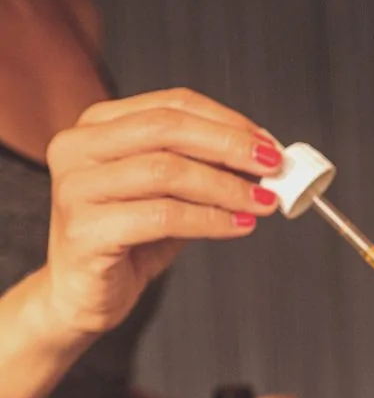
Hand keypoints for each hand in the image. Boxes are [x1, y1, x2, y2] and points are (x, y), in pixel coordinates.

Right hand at [44, 88, 284, 334]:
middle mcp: (79, 147)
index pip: (172, 104)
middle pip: (167, 129)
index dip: (227, 121)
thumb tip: (261, 159)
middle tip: (273, 167)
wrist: (84, 293)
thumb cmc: (128, 239)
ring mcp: (76, 188)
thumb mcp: (172, 194)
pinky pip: (162, 217)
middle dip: (230, 146)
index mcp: (98, 125)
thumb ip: (206, 170)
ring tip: (262, 202)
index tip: (268, 143)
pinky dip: (210, 220)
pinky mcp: (85, 230)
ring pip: (166, 171)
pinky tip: (238, 225)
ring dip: (226, 187)